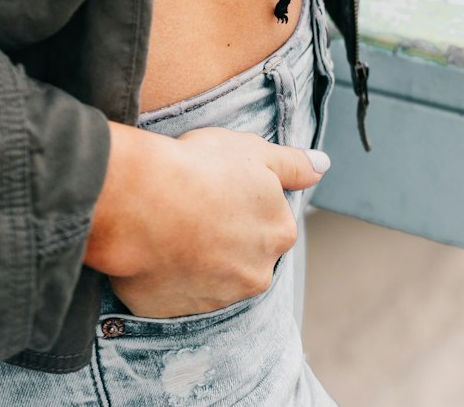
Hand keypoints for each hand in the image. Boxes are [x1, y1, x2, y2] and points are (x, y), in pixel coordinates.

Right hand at [85, 121, 328, 317]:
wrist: (141, 200)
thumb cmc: (200, 168)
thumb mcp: (255, 151)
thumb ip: (294, 164)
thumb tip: (323, 166)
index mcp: (280, 233)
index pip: (271, 220)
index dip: (244, 201)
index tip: (220, 189)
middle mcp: (256, 274)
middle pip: (246, 252)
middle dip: (227, 235)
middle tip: (198, 207)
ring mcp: (217, 297)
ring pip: (215, 276)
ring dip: (201, 258)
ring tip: (173, 225)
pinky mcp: (178, 313)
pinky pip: (179, 293)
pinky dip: (171, 276)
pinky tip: (158, 248)